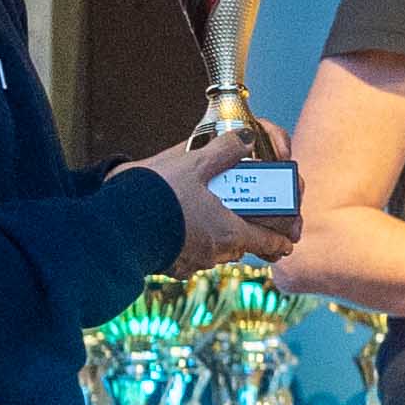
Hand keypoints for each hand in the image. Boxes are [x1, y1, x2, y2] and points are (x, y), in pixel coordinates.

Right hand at [131, 131, 290, 274]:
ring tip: (208, 216)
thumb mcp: (194, 164)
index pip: (267, 242)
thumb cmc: (160, 194)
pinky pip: (189, 256)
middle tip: (242, 217)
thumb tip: (247, 138)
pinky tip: (179, 226)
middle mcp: (216, 253)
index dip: (279, 240)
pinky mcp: (171, 266)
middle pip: (240, 245)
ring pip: (215, 251)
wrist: (118, 224)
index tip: (287, 240)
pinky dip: (190, 242)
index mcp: (231, 232)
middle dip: (244, 233)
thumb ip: (224, 151)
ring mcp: (193, 263)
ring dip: (216, 237)